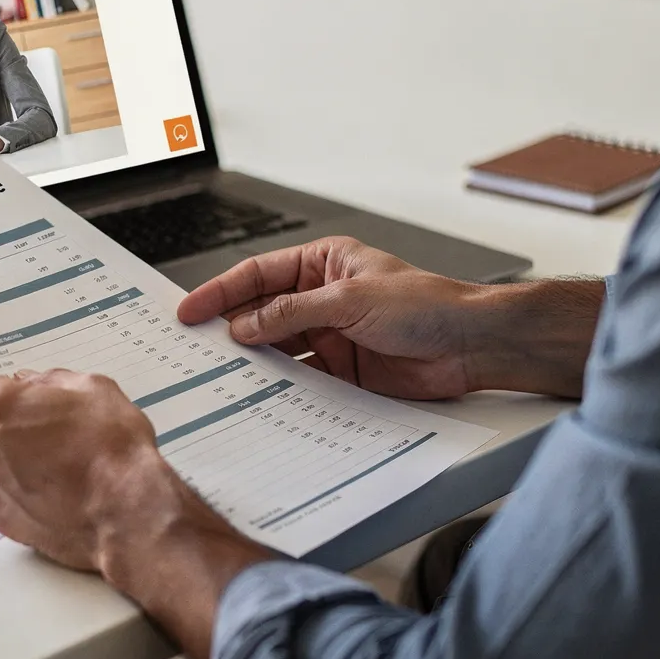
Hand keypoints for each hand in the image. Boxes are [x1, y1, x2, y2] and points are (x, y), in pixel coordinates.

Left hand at [0, 368, 235, 573]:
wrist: (126, 512)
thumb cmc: (110, 446)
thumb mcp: (90, 387)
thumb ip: (48, 381)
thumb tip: (33, 386)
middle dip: (4, 426)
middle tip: (47, 429)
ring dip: (14, 461)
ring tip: (61, 465)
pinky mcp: (3, 522)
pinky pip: (6, 496)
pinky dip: (25, 492)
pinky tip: (60, 491)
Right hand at [175, 237, 488, 400]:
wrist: (468, 346)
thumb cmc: (426, 305)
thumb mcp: (349, 300)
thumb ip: (293, 313)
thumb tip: (246, 324)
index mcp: (324, 264)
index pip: (260, 274)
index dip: (222, 292)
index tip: (190, 311)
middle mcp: (323, 298)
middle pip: (263, 312)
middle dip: (231, 328)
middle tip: (196, 347)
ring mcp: (332, 335)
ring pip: (279, 347)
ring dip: (254, 360)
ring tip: (222, 374)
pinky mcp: (344, 370)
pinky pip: (302, 377)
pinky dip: (282, 386)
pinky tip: (263, 394)